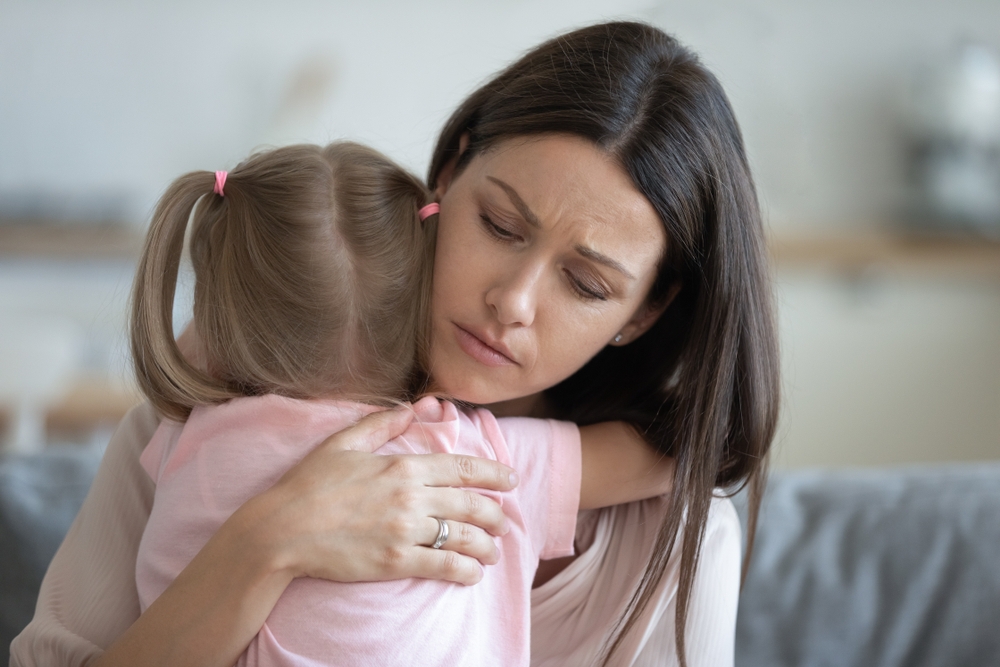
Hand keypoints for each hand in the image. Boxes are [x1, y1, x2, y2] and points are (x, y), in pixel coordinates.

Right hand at [241, 407, 518, 585]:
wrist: (280, 530)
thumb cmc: (308, 484)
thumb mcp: (344, 442)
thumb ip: (384, 422)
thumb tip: (415, 406)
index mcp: (403, 465)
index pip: (463, 467)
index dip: (494, 473)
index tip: (510, 479)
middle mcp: (411, 496)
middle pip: (472, 504)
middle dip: (496, 514)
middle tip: (505, 521)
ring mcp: (404, 531)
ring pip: (463, 537)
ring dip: (487, 546)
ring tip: (493, 552)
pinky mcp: (394, 561)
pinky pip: (442, 566)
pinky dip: (464, 570)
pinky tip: (472, 574)